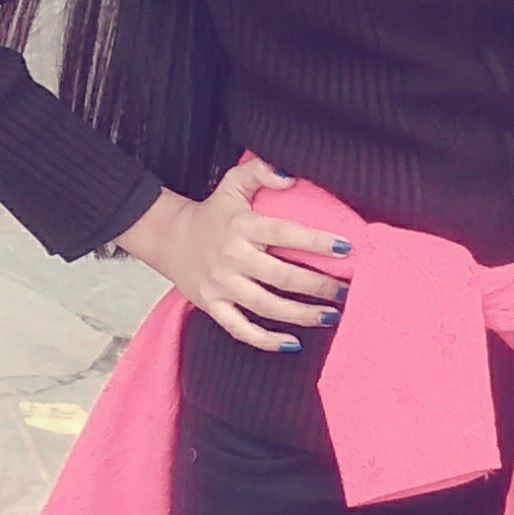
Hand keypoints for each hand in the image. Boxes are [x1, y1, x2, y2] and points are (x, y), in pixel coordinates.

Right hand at [115, 156, 349, 352]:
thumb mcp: (232, 182)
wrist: (168, 237)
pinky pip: (240, 329)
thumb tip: (291, 176)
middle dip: (319, 285)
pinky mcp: (212, 306)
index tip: (346, 248)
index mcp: (242, 226)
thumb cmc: (213, 213)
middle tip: (346, 289)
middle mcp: (232, 257)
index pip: (284, 233)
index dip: (317, 242)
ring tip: (331, 315)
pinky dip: (266, 340)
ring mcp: (221, 285)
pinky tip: (292, 343)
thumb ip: (261, 171)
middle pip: (282, 276)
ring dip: (303, 315)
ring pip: (267, 306)